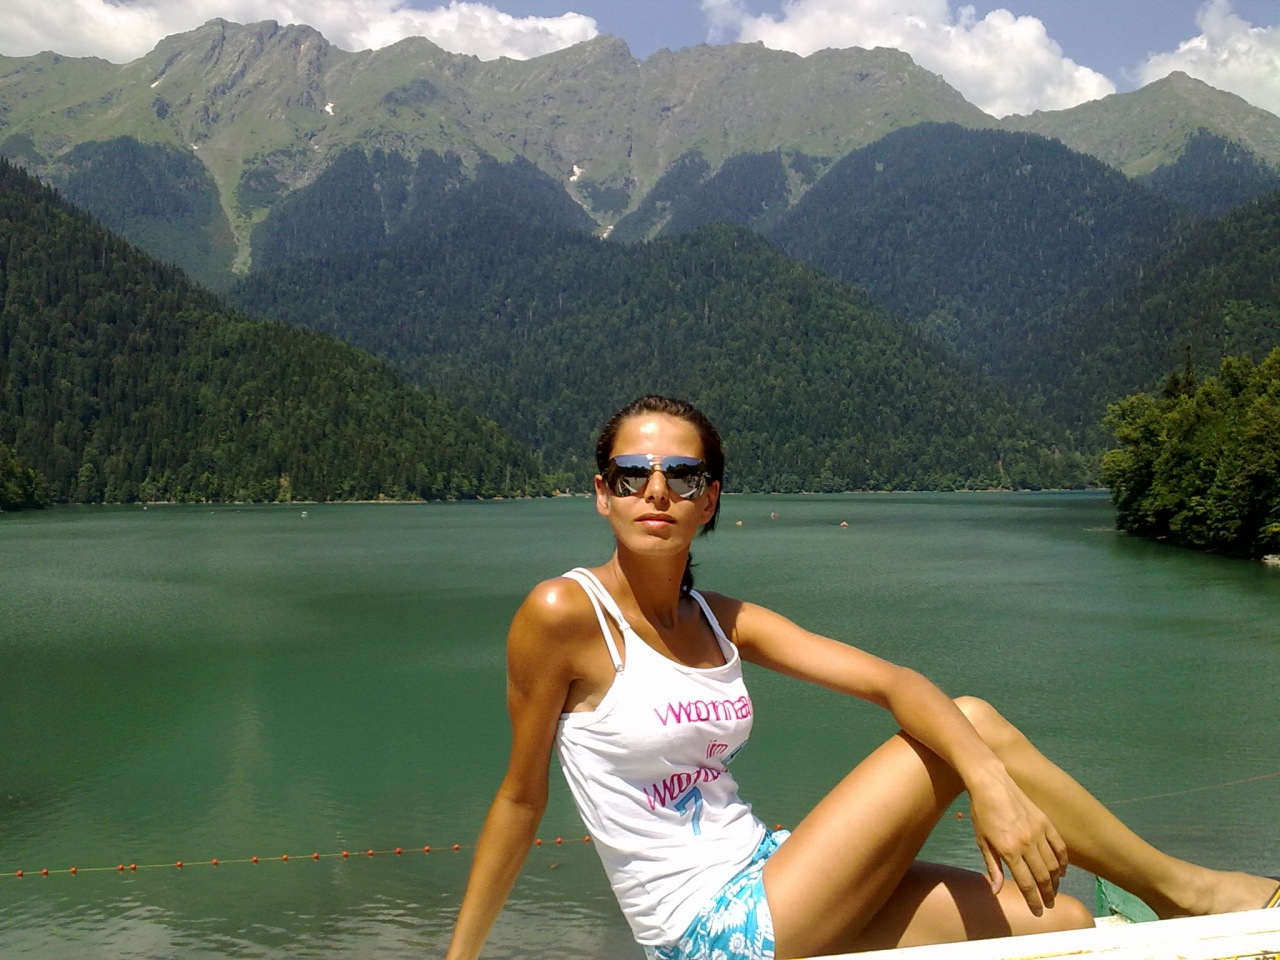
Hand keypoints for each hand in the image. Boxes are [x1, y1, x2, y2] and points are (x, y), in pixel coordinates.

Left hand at [967, 775, 1068, 915]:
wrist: (991, 783)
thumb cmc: (981, 812)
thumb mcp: (982, 841)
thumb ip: (993, 867)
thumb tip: (997, 891)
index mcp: (1009, 850)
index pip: (1026, 884)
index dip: (1033, 901)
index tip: (1038, 912)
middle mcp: (1027, 844)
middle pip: (1043, 878)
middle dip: (1047, 895)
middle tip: (1049, 905)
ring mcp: (1039, 832)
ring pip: (1053, 865)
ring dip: (1055, 882)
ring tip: (1053, 890)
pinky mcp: (1046, 822)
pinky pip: (1060, 847)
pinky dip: (1063, 862)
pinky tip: (1061, 871)